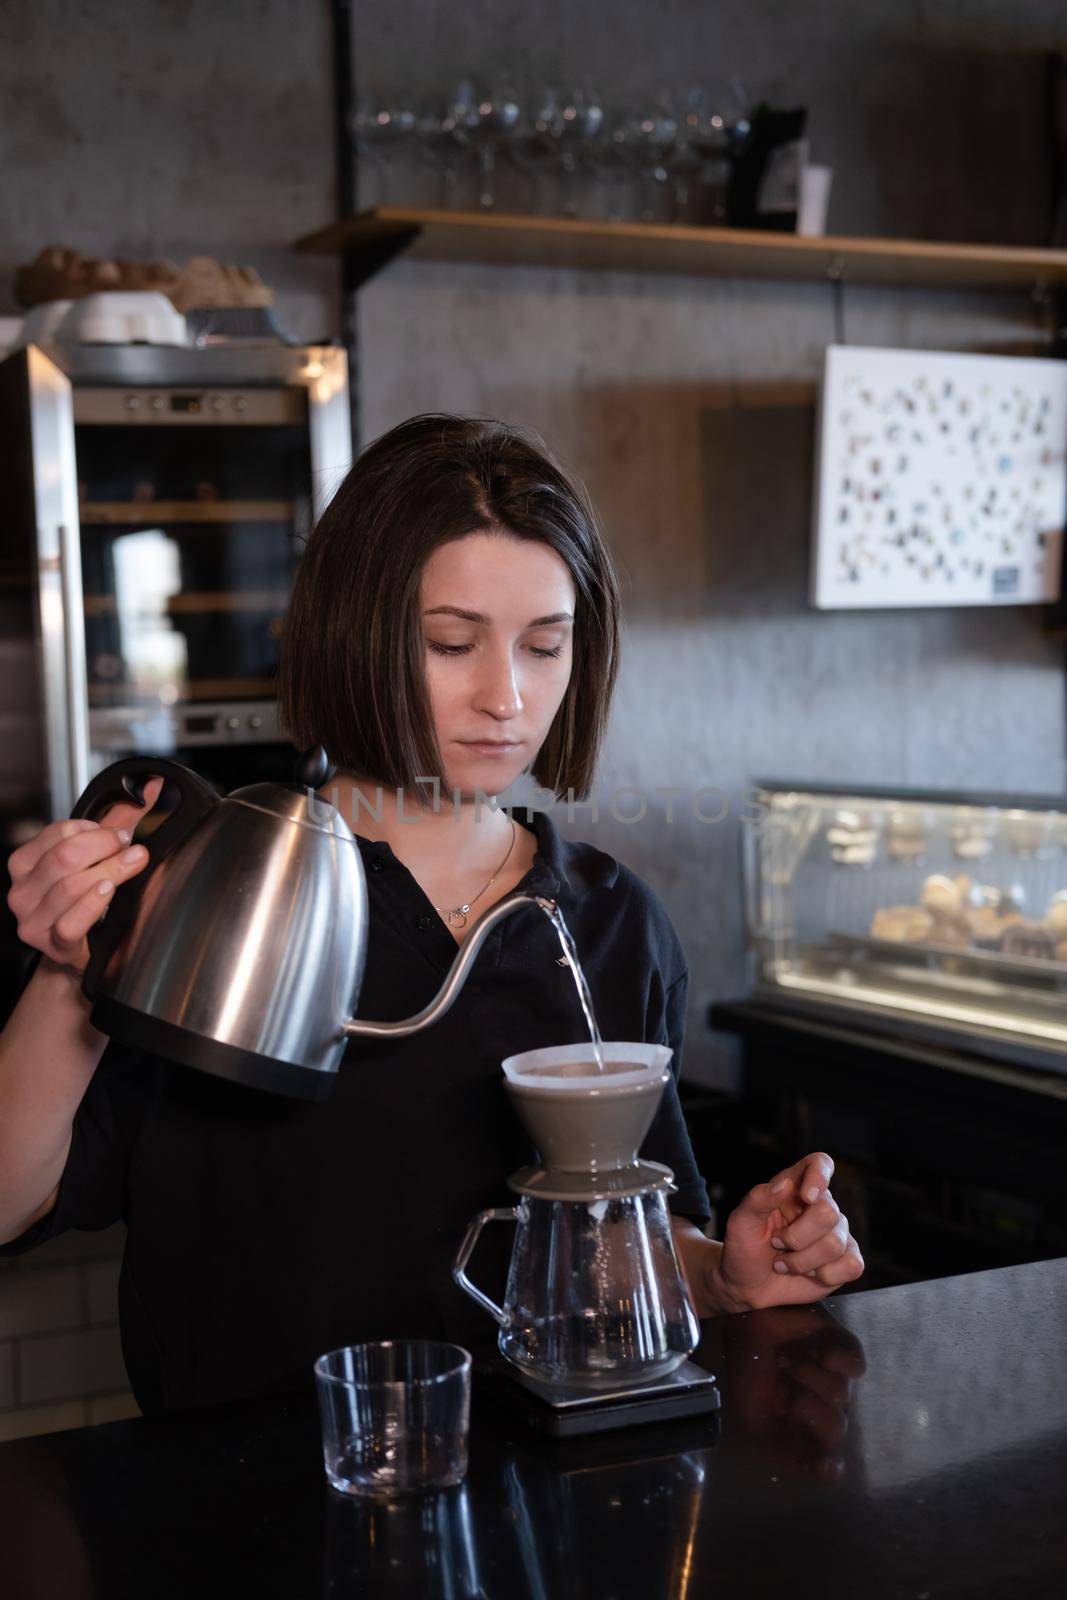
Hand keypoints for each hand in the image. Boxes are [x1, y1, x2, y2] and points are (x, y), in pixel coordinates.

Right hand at [6, 777, 164, 976]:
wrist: (80, 950)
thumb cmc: (83, 900)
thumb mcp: (95, 858)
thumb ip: (119, 822)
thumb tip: (153, 786)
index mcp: (26, 863)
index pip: (59, 832)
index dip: (96, 830)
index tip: (121, 835)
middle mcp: (22, 890)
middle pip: (65, 856)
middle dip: (105, 847)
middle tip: (132, 848)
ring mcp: (33, 919)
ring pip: (70, 886)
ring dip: (109, 871)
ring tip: (131, 865)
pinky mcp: (51, 943)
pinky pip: (71, 922)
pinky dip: (93, 904)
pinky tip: (109, 892)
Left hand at [709, 1152, 864, 1312]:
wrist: (749, 1284)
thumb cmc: (745, 1247)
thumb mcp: (741, 1221)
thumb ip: (759, 1199)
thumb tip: (785, 1184)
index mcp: (795, 1186)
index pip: (820, 1164)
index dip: (819, 1175)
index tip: (806, 1197)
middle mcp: (821, 1206)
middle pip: (828, 1212)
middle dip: (796, 1238)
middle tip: (776, 1243)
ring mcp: (837, 1233)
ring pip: (835, 1244)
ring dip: (801, 1261)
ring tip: (784, 1262)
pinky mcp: (847, 1260)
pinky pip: (853, 1265)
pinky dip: (825, 1275)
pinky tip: (809, 1273)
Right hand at [720, 1304, 867, 1480]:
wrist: (745, 1324)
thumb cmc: (749, 1371)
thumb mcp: (753, 1419)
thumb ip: (781, 1450)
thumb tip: (817, 1472)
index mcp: (804, 1430)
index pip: (827, 1460)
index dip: (828, 1466)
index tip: (823, 1465)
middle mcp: (825, 1408)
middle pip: (836, 1428)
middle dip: (806, 1409)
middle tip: (781, 1390)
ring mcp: (838, 1378)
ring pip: (839, 1393)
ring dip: (806, 1375)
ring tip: (783, 1359)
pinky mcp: (844, 1348)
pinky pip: (856, 1365)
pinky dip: (836, 1360)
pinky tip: (817, 1352)